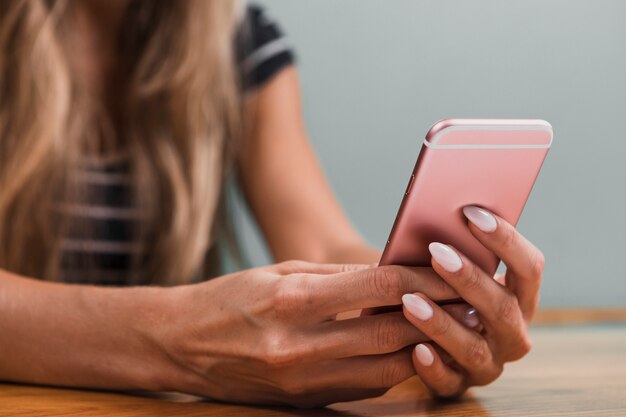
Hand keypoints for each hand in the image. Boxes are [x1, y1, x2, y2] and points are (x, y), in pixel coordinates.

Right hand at [150, 261, 477, 406]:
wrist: (183, 344)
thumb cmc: (231, 298)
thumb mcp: (281, 271)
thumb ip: (339, 276)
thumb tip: (392, 276)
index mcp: (290, 300)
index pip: (376, 287)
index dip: (422, 278)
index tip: (453, 268)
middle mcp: (298, 345)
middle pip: (390, 332)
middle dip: (437, 314)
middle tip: (471, 297)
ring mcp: (303, 380)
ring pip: (387, 367)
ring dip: (424, 345)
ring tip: (451, 323)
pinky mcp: (307, 401)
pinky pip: (367, 386)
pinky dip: (394, 366)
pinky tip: (410, 347)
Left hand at [401, 206, 543, 397]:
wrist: (427, 340)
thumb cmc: (442, 292)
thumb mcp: (454, 273)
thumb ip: (456, 251)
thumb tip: (437, 212)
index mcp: (520, 299)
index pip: (529, 268)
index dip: (505, 240)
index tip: (471, 212)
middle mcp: (512, 334)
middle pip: (503, 308)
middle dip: (470, 279)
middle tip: (436, 251)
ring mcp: (488, 364)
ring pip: (474, 348)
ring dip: (443, 323)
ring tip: (410, 301)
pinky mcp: (458, 386)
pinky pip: (448, 382)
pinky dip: (433, 367)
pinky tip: (414, 350)